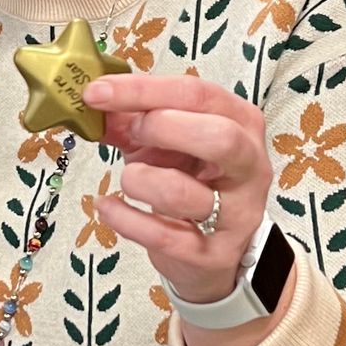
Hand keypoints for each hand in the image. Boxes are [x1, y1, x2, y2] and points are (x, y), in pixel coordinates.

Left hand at [85, 69, 272, 308]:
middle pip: (218, 137)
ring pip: (182, 190)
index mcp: (241, 122)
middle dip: (162, 128)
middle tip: (132, 134)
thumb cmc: (190, 182)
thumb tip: (96, 100)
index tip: (97, 93)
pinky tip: (107, 207)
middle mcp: (249, 165)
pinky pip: (163, 235)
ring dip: (139, 179)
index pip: (198, 95)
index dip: (143, 90)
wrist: (212, 251)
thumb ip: (132, 120)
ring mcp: (237, 213)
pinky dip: (125, 219)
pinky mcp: (214, 255)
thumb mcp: (164, 142)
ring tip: (128, 179)